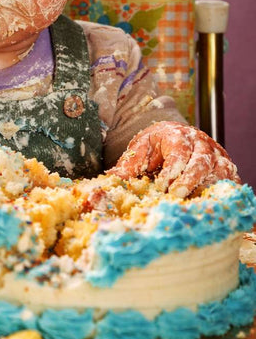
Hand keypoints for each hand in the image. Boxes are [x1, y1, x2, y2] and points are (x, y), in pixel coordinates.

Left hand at [106, 121, 238, 197]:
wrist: (175, 136)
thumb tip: (109, 179)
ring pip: (219, 169)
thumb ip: (128, 165)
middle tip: (177, 195)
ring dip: (208, 186)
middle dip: (189, 179)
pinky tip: (212, 203)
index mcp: (178, 135)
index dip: (172, 169)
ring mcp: (215, 155)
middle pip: (201, 160)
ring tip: (195, 203)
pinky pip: (228, 179)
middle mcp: (200, 143)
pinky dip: (222, 191)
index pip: (179, 150)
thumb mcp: (140, 150)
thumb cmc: (155, 146)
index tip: (161, 185)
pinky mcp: (224, 168)